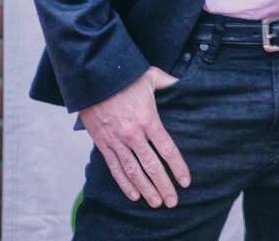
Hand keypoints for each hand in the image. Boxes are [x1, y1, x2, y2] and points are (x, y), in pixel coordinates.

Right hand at [79, 67, 189, 207]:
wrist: (93, 76)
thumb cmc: (125, 75)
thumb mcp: (152, 76)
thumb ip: (170, 83)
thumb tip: (185, 83)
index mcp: (149, 119)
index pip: (167, 149)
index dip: (178, 167)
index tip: (185, 182)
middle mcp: (133, 134)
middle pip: (152, 166)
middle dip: (164, 185)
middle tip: (172, 201)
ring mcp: (116, 141)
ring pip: (133, 171)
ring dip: (145, 189)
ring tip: (156, 202)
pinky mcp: (102, 143)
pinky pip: (114, 167)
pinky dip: (124, 183)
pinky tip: (133, 194)